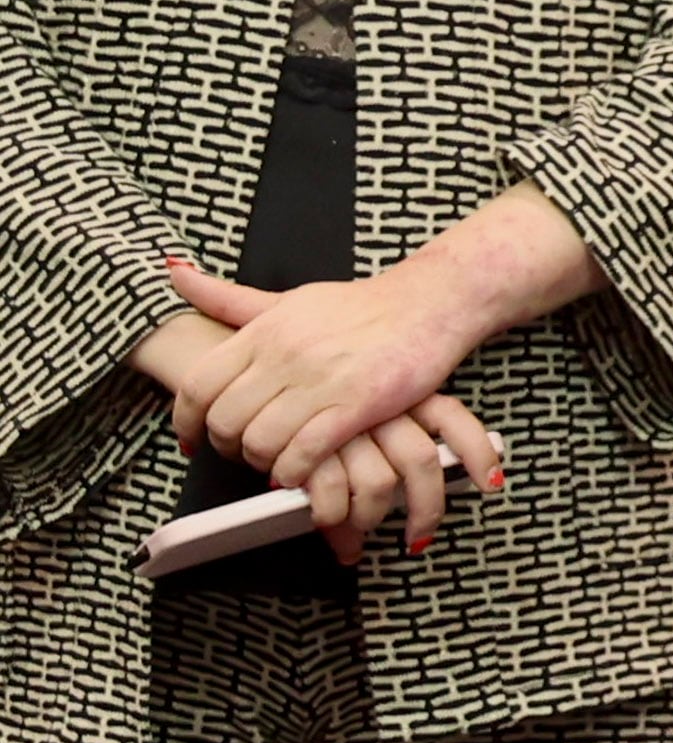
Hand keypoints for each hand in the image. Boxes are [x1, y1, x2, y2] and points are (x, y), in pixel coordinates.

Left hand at [165, 259, 470, 489]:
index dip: (185, 423)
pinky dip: (295, 471)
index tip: (192, 440)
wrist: (431, 303)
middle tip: (244, 452)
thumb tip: (172, 271)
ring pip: (261, 442)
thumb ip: (229, 299)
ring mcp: (321, 380)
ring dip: (262, 462)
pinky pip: (305, 453)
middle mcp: (286, 354)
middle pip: (226, 421)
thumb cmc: (360, 306)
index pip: (198, 386)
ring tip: (275, 462)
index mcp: (264, 331)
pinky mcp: (358, 404)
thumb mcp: (289, 298)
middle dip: (228, 447)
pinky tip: (301, 470)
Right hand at [293, 397, 507, 566]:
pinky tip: (329, 523)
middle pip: (421, 464)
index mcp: (402, 394)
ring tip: (358, 531)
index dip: (479, 453)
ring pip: (379, 486)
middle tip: (417, 537)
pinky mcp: (307, 449)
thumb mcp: (358, 404)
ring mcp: (345, 428)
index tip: (492, 483)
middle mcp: (380, 409)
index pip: (453, 420)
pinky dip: (333, 518)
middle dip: (426, 510)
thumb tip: (419, 481)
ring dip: (371, 518)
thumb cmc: (309, 397)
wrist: (243, 366)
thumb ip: (386, 439)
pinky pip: (332, 493)